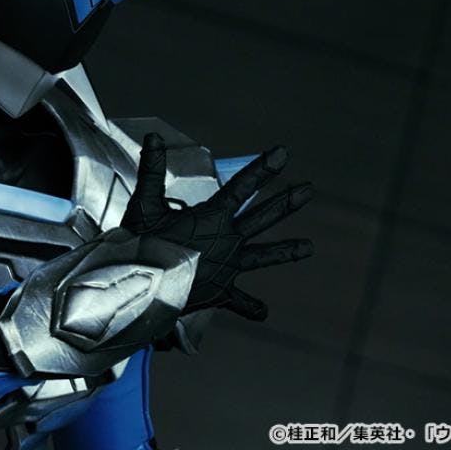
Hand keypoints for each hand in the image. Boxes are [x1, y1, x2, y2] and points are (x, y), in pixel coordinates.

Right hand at [122, 133, 312, 320]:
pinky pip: (240, 302)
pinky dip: (251, 307)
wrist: (141, 287)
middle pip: (263, 218)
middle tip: (308, 191)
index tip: (284, 153)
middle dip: (286, 202)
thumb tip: (153, 137)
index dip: (264, 168)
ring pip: (263, 257)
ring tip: (309, 248)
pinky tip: (263, 312)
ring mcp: (229, 267)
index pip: (243, 185)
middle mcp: (228, 240)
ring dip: (286, 251)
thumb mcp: (145, 203)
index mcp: (213, 217)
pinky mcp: (221, 292)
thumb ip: (152, 169)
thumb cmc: (141, 243)